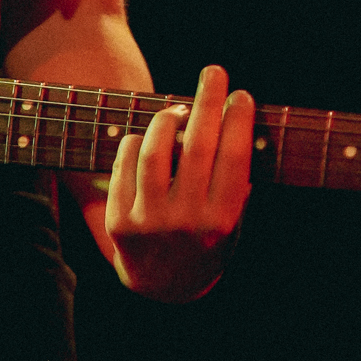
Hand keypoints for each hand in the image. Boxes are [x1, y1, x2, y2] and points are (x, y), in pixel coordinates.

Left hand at [105, 64, 253, 302]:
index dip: (237, 122)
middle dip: (207, 102)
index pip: (233, 159)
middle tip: (213, 73)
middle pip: (196, 146)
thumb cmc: (206, 242)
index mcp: (221, 220)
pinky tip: (147, 137)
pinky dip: (136, 142)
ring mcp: (149, 221)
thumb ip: (236, 183)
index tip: (240, 95)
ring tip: (175, 110)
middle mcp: (186, 221)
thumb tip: (238, 126)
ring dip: (166, 119)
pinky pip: (125, 164)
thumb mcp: (233, 222)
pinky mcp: (119, 220)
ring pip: (154, 151)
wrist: (164, 288)